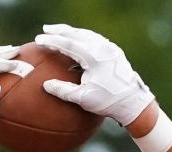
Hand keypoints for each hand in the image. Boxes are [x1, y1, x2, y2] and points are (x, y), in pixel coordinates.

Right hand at [35, 24, 152, 126]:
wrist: (133, 102)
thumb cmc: (108, 102)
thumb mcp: (83, 99)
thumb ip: (63, 91)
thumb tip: (46, 85)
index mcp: (94, 56)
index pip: (68, 43)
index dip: (52, 41)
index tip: (39, 39)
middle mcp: (102, 47)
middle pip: (77, 33)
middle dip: (60, 30)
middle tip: (45, 28)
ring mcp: (109, 47)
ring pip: (86, 34)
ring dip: (72, 32)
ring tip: (59, 32)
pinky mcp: (114, 51)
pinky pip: (95, 39)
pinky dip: (83, 37)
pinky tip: (77, 40)